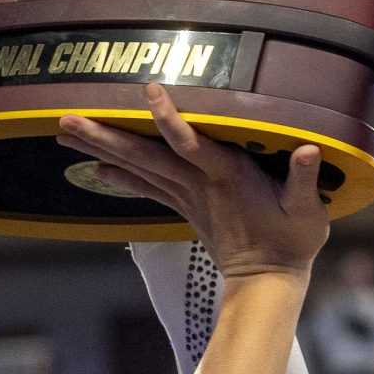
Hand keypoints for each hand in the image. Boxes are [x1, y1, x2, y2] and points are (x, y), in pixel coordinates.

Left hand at [58, 83, 329, 280]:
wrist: (267, 281)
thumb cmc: (293, 240)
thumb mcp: (308, 210)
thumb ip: (305, 178)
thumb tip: (309, 149)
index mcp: (227, 176)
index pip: (192, 143)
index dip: (170, 120)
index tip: (148, 92)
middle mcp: (199, 183)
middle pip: (145, 156)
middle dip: (104, 137)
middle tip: (65, 121)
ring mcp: (188, 196)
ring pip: (138, 168)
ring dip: (100, 150)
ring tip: (65, 133)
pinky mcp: (184, 206)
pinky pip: (147, 187)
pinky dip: (120, 176)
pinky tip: (94, 167)